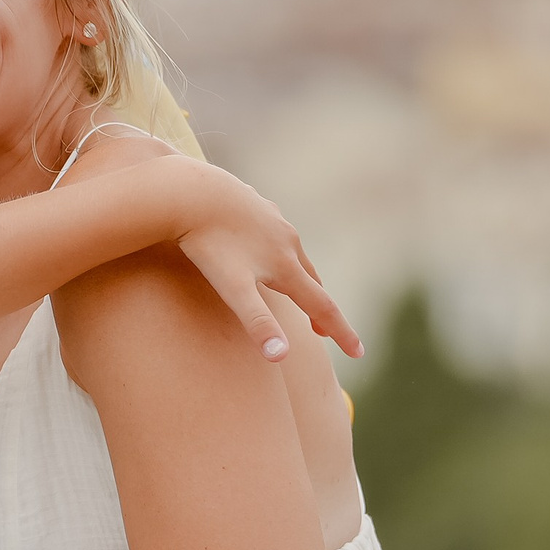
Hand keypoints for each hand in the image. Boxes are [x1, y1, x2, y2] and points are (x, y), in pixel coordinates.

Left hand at [159, 160, 361, 361]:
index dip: (341, 331)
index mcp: (286, 266)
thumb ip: (257, 321)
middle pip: (311, 280)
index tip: (358, 353)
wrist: (190, 191)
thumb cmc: (209, 243)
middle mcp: (287, 242)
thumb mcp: (232, 288)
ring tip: (295, 288)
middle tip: (319, 329)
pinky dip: (278, 248)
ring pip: (293, 253)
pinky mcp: (256, 204)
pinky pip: (273, 231)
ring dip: (299, 274)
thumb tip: (281, 357)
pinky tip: (266, 245)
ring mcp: (273, 220)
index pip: (322, 306)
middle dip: (318, 305)